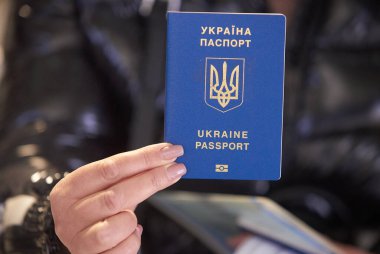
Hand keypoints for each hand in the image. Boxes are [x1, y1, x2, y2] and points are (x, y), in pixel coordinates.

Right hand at [50, 143, 185, 253]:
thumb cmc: (95, 211)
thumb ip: (129, 174)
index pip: (110, 168)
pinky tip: (129, 234)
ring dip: (132, 219)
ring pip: (118, 224)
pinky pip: (124, 249)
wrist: (79, 241)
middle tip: (177, 169)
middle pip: (116, 194)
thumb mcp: (104, 188)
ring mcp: (78, 240)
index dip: (143, 158)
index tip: (169, 151)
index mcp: (69, 190)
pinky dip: (133, 239)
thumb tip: (166, 158)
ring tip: (131, 218)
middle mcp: (69, 215)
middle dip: (152, 179)